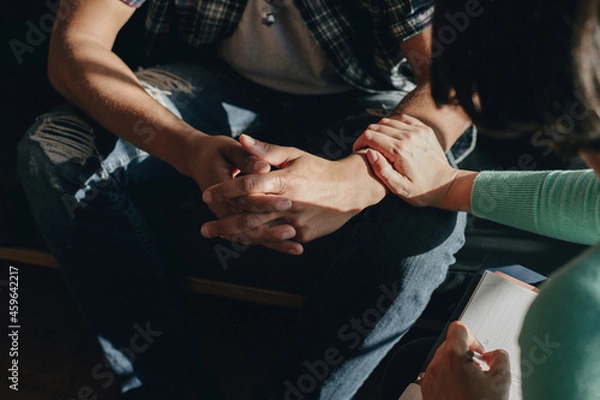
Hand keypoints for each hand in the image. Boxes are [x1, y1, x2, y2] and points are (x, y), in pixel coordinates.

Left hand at [201, 135, 379, 253]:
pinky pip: (276, 240)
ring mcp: (296, 222)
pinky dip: (258, 240)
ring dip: (237, 236)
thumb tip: (242, 139)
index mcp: (285, 180)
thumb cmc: (318, 169)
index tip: (206, 194)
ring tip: (218, 236)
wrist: (351, 189)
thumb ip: (265, 151)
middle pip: (250, 216)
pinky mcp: (303, 235)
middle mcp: (289, 203)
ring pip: (260, 232)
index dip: (225, 190)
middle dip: (224, 223)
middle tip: (204, 228)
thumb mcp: (294, 155)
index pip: (249, 186)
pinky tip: (242, 241)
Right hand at [353, 116, 460, 207]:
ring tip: (377, 143)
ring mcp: (418, 130)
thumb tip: (370, 152)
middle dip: (367, 136)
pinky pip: (403, 119)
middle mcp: (408, 136)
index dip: (359, 142)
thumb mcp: (398, 187)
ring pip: (388, 121)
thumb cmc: (420, 191)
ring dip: (379, 130)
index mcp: (399, 151)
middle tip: (365, 148)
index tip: (357, 151)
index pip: (370, 136)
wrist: (446, 185)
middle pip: (377, 126)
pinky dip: (393, 124)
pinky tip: (391, 136)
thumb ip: (381, 170)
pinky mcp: (424, 129)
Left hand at [420, 321, 510, 399]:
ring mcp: (429, 378)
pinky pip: (438, 377)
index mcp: (453, 355)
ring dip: (458, 368)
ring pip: (444, 361)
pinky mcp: (427, 391)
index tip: (480, 351)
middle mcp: (437, 364)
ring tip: (473, 386)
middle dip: (467, 355)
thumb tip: (495, 355)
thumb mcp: (501, 381)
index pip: (459, 328)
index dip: (473, 336)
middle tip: (480, 371)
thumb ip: (501, 358)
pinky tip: (463, 394)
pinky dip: (450, 380)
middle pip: (451, 345)